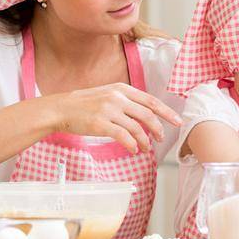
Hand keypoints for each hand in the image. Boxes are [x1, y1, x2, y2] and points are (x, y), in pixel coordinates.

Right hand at [52, 83, 182, 153]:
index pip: (150, 100)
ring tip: (145, 148)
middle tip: (160, 139)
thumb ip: (126, 101)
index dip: (166, 112)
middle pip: (147, 114)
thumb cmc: (84, 104)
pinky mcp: (100, 124)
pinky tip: (133, 149)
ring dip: (144, 140)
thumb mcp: (107, 94)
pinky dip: (132, 144)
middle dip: (157, 129)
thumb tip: (146, 115)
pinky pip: (123, 136)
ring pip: (136, 128)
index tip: (177, 122)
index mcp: (121, 88)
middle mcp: (117, 97)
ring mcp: (109, 110)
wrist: (61, 108)